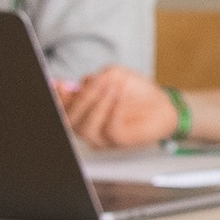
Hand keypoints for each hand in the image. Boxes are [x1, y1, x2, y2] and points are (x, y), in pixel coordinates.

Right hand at [53, 65, 177, 147]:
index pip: (62, 109)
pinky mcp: (119, 141)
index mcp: (82, 112)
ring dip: (98, 104)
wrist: (162, 105)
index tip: (59, 83)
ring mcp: (102, 138)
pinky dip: (113, 111)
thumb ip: (97, 79)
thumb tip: (83, 83)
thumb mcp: (114, 77)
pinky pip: (110, 130)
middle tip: (97, 83)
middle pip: (69, 121)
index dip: (57, 98)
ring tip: (112, 87)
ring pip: (87, 128)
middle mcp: (87, 127)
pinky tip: (119, 97)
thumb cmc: (136, 92)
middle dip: (81, 100)